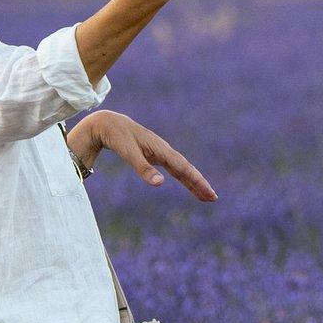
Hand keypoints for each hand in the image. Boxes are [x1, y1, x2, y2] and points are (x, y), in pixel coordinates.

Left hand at [67, 111, 216, 200]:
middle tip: (213, 198)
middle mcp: (164, 151)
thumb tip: (160, 184)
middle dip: (199, 184)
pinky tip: (190, 186)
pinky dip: (183, 178)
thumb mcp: (128, 153)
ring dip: (193, 183)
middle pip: (186, 170)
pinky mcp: (156, 156)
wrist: (109, 124)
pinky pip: (174, 169)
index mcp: (160, 149)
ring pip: (182, 170)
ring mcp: (161, 154)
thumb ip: (143, 168)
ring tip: (206, 197)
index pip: (183, 168)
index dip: (197, 181)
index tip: (209, 192)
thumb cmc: (118, 137)